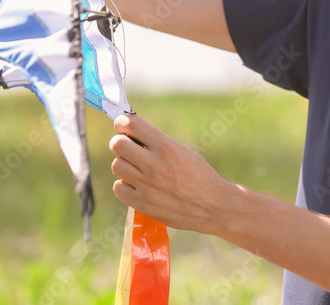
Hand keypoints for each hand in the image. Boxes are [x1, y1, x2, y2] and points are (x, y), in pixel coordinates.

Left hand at [110, 114, 236, 232]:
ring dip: (124, 164)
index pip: (131, 125)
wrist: (212, 206)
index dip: (122, 122)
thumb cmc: (199, 175)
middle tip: (128, 148)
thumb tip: (131, 135)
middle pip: (117, 145)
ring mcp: (147, 186)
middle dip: (120, 143)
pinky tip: (137, 185)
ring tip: (137, 168)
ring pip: (116, 165)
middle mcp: (155, 165)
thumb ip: (158, 143)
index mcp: (167, 147)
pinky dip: (125, 185)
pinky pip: (119, 187)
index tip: (122, 125)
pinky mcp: (143, 204)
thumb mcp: (183, 151)